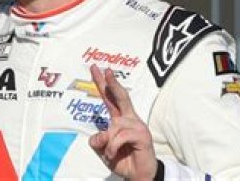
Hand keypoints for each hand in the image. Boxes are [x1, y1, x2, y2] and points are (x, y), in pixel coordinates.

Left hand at [88, 64, 157, 180]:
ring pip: (114, 126)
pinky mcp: (142, 135)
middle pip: (121, 97)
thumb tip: (100, 134)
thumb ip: (97, 140)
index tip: (96, 69)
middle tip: (106, 70)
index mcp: (120, 119)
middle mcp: (129, 119)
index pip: (110, 98)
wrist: (138, 176)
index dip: (103, 84)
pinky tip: (114, 154)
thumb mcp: (103, 149)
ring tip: (111, 153)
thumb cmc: (123, 160)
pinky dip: (113, 147)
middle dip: (112, 83)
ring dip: (108, 142)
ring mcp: (137, 126)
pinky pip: (120, 136)